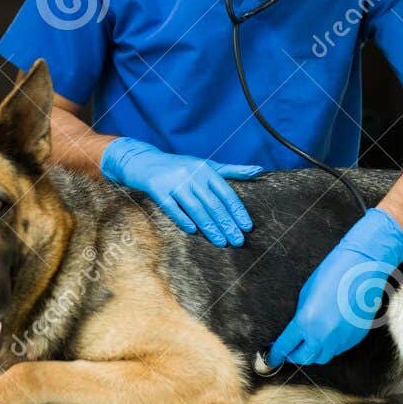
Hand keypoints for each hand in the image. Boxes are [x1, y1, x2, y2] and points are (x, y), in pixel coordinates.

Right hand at [100, 136, 261, 245]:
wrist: (144, 161)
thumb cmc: (180, 166)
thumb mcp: (205, 165)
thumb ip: (231, 170)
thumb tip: (258, 170)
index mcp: (205, 169)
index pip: (225, 193)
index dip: (237, 211)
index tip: (247, 227)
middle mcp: (191, 174)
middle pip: (212, 204)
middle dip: (226, 224)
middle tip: (238, 241)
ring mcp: (174, 181)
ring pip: (195, 209)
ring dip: (210, 228)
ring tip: (221, 242)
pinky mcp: (157, 188)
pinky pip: (172, 208)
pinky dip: (183, 220)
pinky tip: (194, 232)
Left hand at [269, 207, 402, 367]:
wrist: (362, 268)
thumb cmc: (332, 274)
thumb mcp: (306, 294)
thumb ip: (300, 316)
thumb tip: (296, 331)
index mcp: (306, 322)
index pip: (286, 346)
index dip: (277, 353)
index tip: (273, 357)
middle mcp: (324, 335)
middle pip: (305, 358)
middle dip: (294, 356)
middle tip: (289, 352)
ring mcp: (341, 339)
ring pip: (323, 357)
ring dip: (314, 353)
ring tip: (308, 345)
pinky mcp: (355, 338)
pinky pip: (339, 349)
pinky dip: (331, 346)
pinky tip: (328, 336)